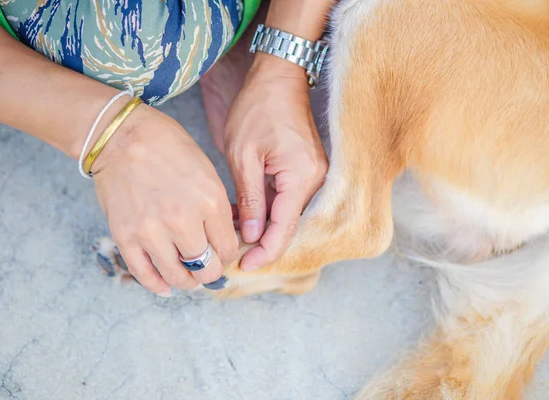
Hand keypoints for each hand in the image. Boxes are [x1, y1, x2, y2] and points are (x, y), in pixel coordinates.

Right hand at [92, 104, 237, 295]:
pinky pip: (145, 275)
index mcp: (210, 202)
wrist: (120, 136)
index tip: (222, 252)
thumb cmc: (168, 147)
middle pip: (206, 268)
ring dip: (186, 280)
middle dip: (210, 270)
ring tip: (188, 275)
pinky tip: (166, 286)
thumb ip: (219, 208)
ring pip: (178, 277)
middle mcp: (183, 221)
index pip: (228, 249)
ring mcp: (152, 231)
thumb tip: (228, 237)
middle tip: (207, 265)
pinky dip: (158, 285)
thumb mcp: (207, 171)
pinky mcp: (126, 236)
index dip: (228, 255)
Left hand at [224, 55, 327, 270]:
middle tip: (233, 253)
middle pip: (290, 226)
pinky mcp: (308, 170)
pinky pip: (289, 200)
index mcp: (301, 177)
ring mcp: (315, 174)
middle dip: (262, 242)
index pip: (284, 228)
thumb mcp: (243, 155)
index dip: (264, 252)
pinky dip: (268, 210)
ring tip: (231, 229)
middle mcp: (316, 180)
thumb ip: (249, 200)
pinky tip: (244, 212)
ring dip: (263, 226)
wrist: (278, 76)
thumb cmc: (258, 108)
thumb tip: (250, 235)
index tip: (244, 266)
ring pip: (289, 215)